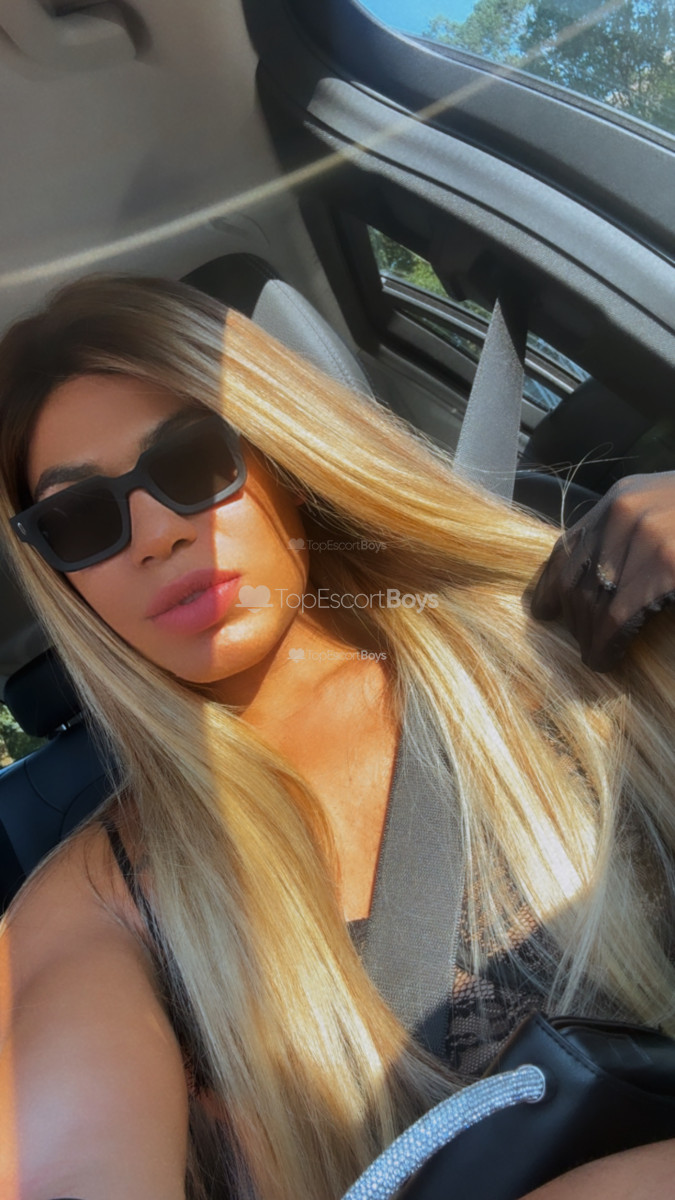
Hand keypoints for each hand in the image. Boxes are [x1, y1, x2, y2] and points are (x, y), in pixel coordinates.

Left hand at [530, 472, 674, 671]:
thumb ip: (632, 532)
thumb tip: (597, 575)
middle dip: (574, 616)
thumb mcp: (663, 510)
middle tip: (581, 642)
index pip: (569, 544)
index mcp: (625, 497)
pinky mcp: (664, 567)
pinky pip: (616, 617)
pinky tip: (605, 659)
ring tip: (595, 655)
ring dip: (589, 636)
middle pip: (576, 576)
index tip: (544, 610)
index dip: (551, 583)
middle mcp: (626, 512)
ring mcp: (645, 538)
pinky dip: (605, 645)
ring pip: (592, 601)